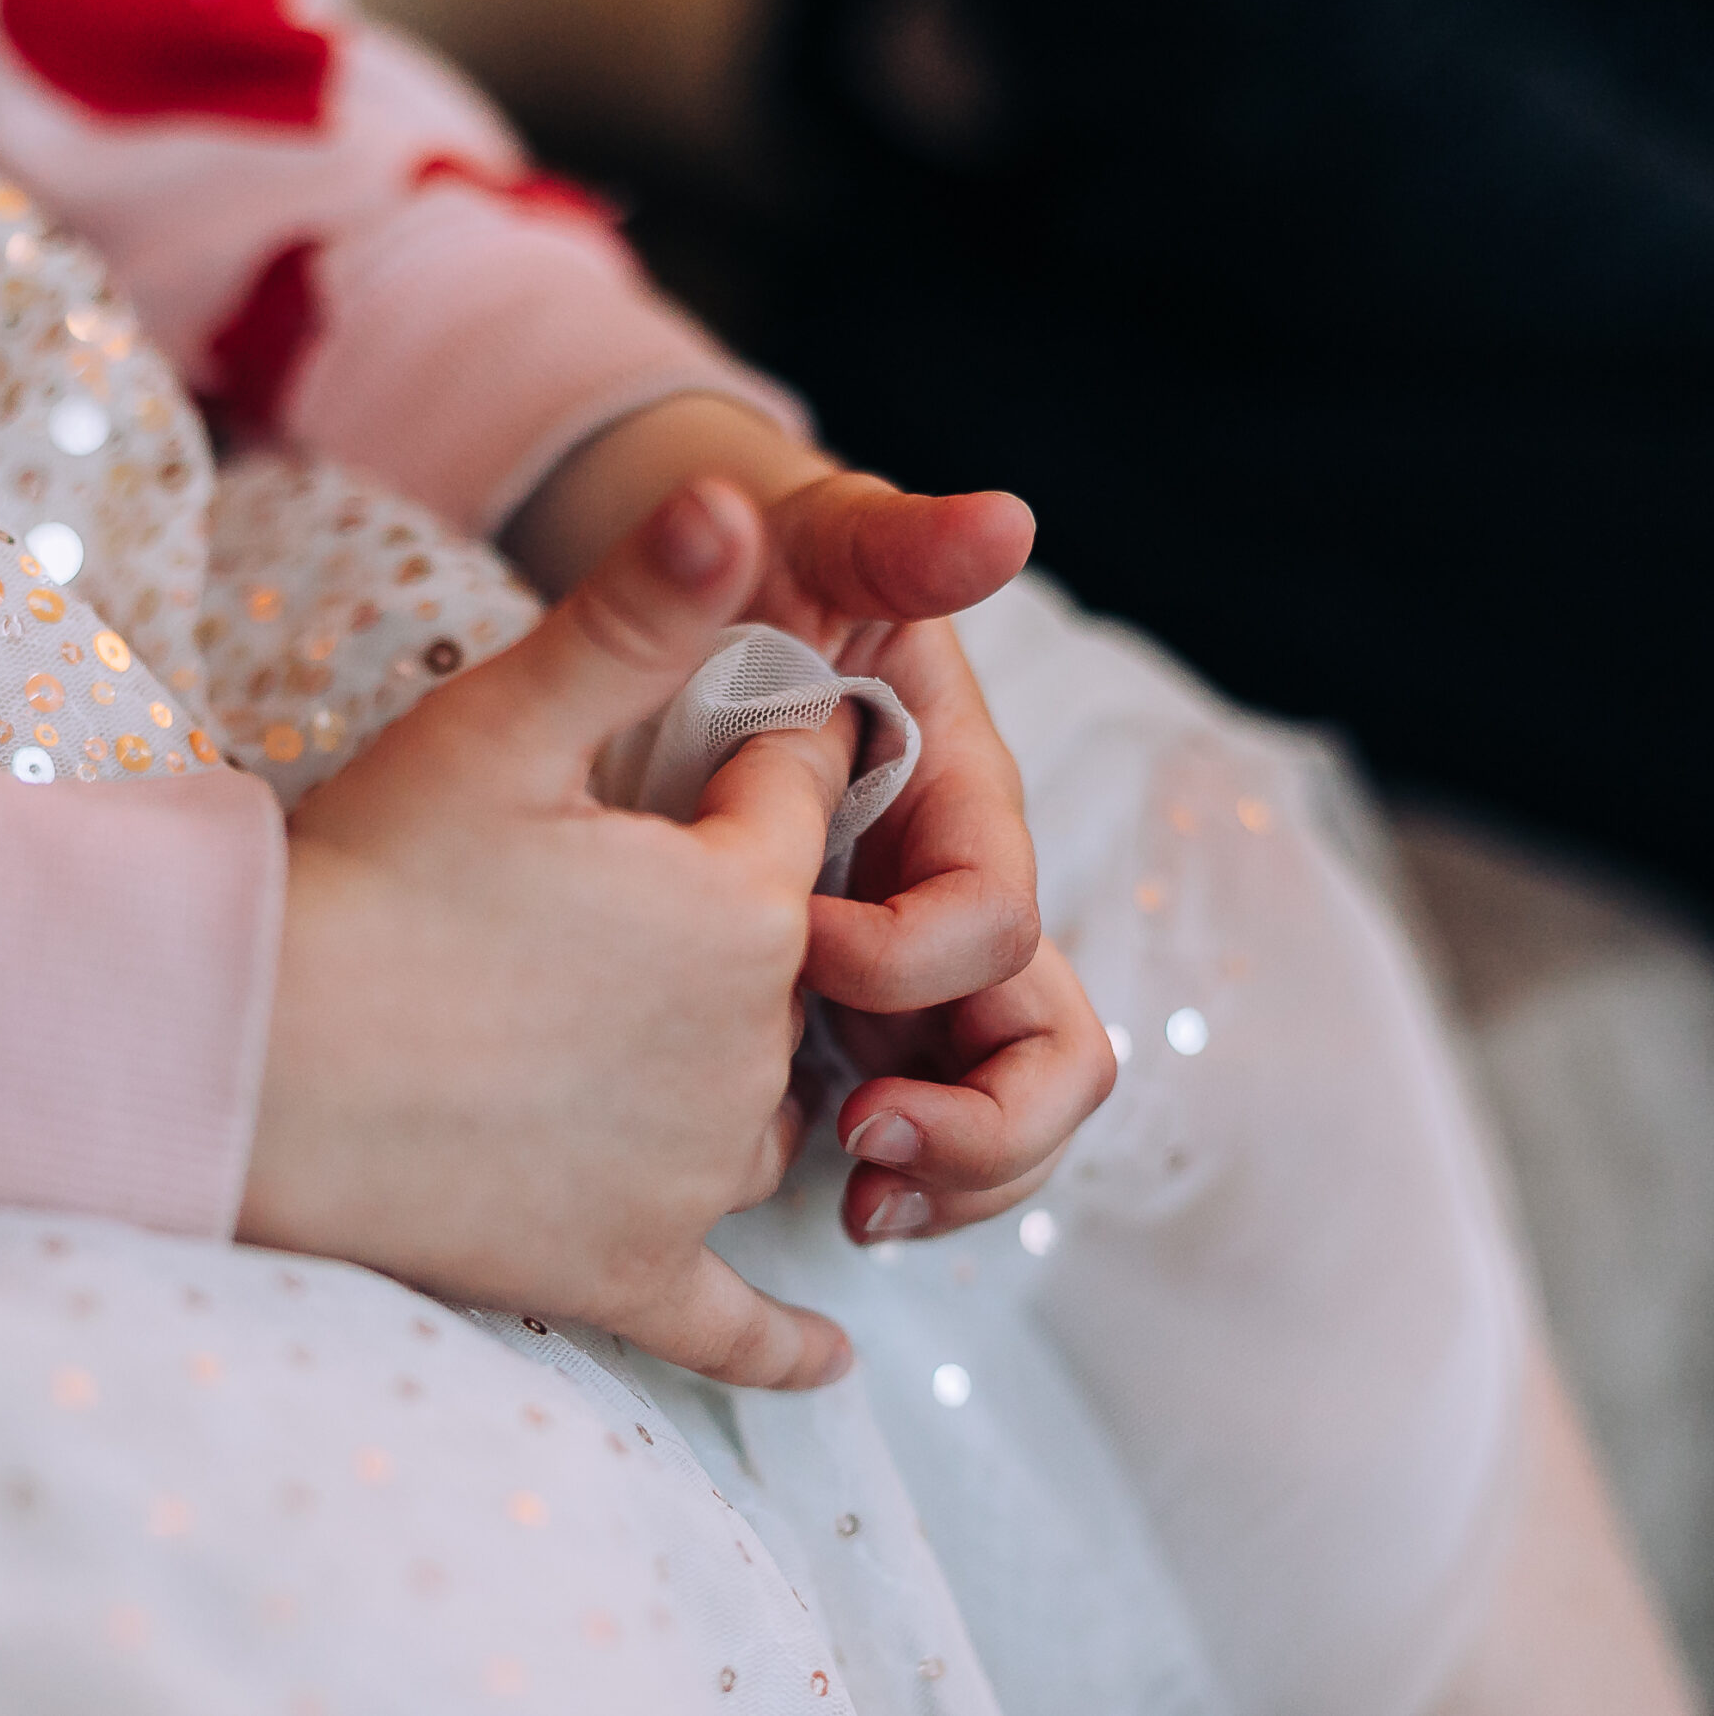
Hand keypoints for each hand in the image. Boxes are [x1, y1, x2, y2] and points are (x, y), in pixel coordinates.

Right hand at [242, 480, 855, 1389]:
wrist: (239, 1065)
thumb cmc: (362, 881)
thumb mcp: (500, 724)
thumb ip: (637, 616)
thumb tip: (740, 502)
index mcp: (736, 907)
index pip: (794, 801)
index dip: (748, 763)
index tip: (708, 747)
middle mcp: (747, 1048)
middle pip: (781, 970)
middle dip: (722, 931)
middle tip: (601, 913)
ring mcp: (691, 1176)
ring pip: (757, 1116)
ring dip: (722, 1085)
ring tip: (631, 1059)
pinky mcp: (625, 1273)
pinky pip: (737, 1321)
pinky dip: (781, 1341)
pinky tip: (824, 1356)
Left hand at [506, 395, 1109, 1239]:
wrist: (688, 611)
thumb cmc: (754, 574)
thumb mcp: (812, 547)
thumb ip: (897, 546)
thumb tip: (1006, 522)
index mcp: (961, 804)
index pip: (994, 921)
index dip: (907, 957)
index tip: (798, 943)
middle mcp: (953, 898)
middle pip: (1047, 1052)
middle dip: (986, 1125)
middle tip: (872, 1150)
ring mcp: (911, 971)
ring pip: (1000, 1112)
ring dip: (953, 1179)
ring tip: (859, 1213)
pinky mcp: (848, 1017)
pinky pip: (917, 1127)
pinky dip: (897, 1179)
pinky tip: (823, 1199)